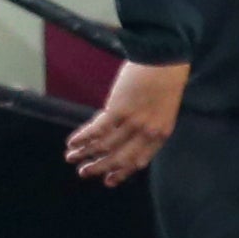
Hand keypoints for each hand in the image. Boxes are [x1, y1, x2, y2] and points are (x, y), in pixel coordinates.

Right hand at [68, 57, 187, 184]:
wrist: (165, 56)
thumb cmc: (166, 78)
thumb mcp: (164, 108)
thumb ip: (150, 124)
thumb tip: (129, 136)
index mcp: (161, 133)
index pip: (139, 160)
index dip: (121, 172)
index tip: (108, 181)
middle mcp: (147, 131)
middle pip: (119, 157)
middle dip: (99, 167)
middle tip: (84, 173)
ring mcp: (133, 121)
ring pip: (104, 145)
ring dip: (85, 153)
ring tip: (71, 158)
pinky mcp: (118, 109)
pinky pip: (97, 129)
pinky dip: (82, 137)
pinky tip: (71, 142)